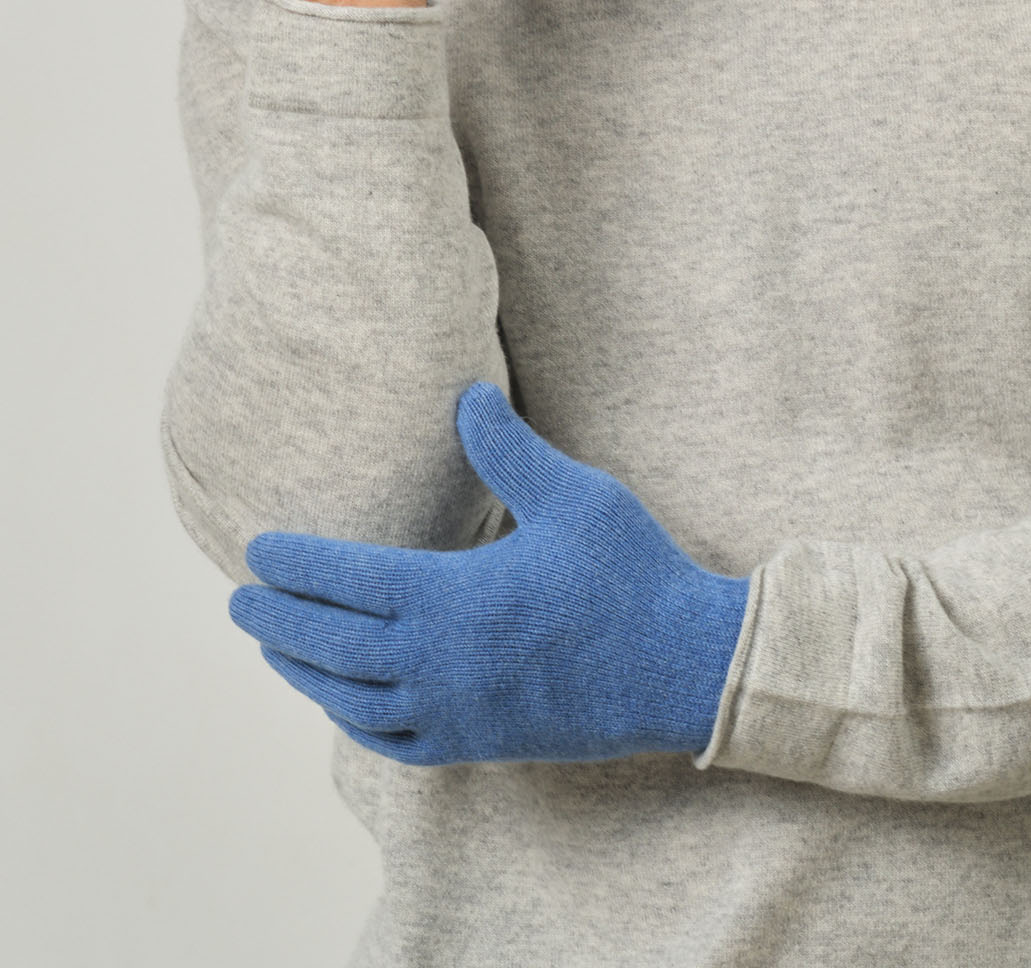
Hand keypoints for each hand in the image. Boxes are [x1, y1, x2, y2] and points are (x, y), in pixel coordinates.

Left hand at [227, 383, 751, 765]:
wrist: (683, 668)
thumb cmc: (630, 575)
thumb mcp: (574, 496)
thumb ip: (508, 450)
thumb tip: (465, 395)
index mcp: (456, 596)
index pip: (348, 580)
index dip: (295, 564)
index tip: (255, 550)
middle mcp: (442, 661)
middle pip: (332, 645)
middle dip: (278, 621)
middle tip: (238, 602)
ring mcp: (457, 711)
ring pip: (351, 700)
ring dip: (304, 673)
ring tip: (274, 650)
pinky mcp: (479, 743)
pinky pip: (393, 741)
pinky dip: (353, 721)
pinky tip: (342, 706)